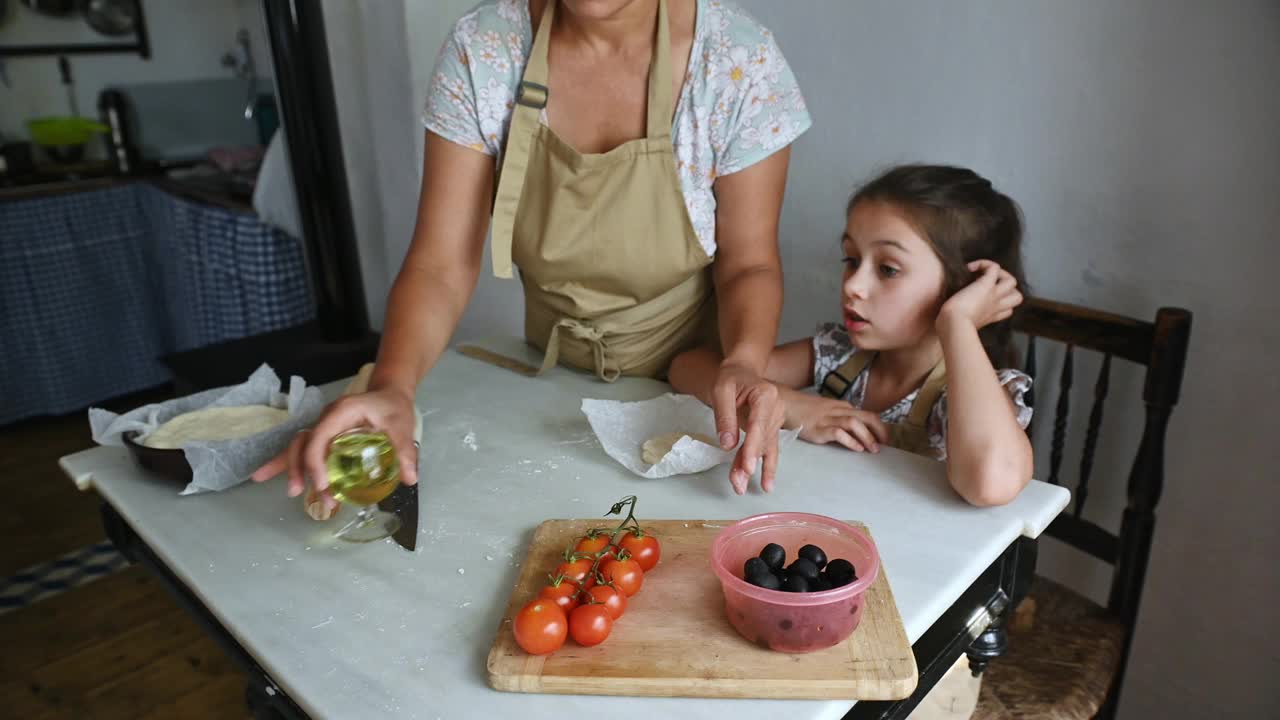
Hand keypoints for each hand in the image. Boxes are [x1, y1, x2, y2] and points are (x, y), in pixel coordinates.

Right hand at [250, 386, 419, 508]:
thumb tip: (409, 478)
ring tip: (294, 493)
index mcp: (341, 413)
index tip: (322, 485)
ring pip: (298, 448)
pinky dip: (285, 464)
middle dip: (299, 469)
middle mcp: (327, 419)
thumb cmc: (393, 407)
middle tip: (308, 495)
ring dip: (293, 470)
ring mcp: (323, 428)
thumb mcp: (401, 426)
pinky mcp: (324, 438)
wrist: (389, 394)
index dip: (315, 462)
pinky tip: (263, 477)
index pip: (319, 438)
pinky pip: (301, 451)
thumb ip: (404, 450)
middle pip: (302, 443)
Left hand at [710, 362, 785, 494]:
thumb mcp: (721, 391)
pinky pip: (767, 449)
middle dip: (749, 463)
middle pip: (762, 441)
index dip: (753, 448)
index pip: (758, 426)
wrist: (742, 370)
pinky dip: (764, 467)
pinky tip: (766, 485)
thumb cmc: (730, 378)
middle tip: (737, 484)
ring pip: (764, 448)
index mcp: (766, 396)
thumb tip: (727, 444)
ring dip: (753, 469)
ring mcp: (776, 420)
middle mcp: (776, 408)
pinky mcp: (772, 428)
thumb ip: (724, 416)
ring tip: (742, 487)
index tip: (748, 468)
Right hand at [791, 393, 888, 451]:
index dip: (880, 427)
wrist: (785, 404)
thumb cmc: (806, 410)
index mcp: (843, 406)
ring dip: (867, 437)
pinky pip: (838, 432)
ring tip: (873, 449)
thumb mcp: (828, 410)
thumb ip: (841, 418)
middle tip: (885, 445)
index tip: (886, 440)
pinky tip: (856, 448)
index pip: (868, 415)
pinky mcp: (819, 428)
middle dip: (880, 431)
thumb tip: (857, 432)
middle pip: (867, 417)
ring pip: (854, 423)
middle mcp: (839, 410)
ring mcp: (828, 419)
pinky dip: (850, 440)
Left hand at [938, 260, 1023, 331]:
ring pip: (1012, 281)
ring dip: (999, 273)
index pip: (1006, 311)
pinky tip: (970, 267)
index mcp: (989, 317)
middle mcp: (995, 306)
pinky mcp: (987, 285)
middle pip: (1017, 297)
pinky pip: (994, 267)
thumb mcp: (960, 325)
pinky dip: (984, 263)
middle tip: (987, 286)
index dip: (1000, 303)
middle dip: (1007, 289)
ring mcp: (994, 294)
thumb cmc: (951, 328)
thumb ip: (961, 319)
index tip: (982, 299)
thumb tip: (949, 315)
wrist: (953, 325)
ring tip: (982, 274)